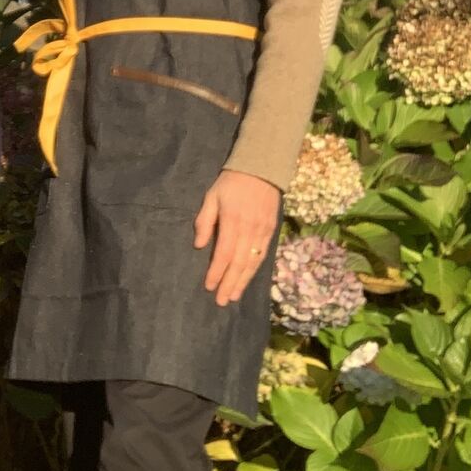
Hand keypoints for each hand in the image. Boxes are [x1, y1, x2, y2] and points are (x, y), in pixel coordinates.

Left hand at [192, 169, 280, 307]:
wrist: (262, 169)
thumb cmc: (231, 183)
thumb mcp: (212, 196)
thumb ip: (205, 221)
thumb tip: (199, 246)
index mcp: (232, 221)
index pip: (224, 253)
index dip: (216, 272)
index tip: (209, 286)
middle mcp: (249, 229)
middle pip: (239, 263)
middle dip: (229, 283)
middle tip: (222, 301)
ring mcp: (262, 231)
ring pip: (252, 262)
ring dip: (243, 281)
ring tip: (234, 296)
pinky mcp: (271, 231)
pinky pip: (262, 255)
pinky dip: (255, 270)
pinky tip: (248, 280)